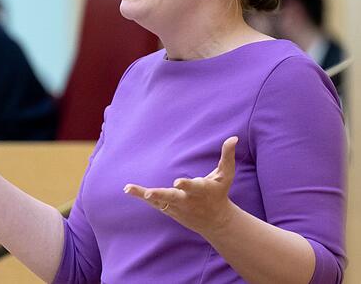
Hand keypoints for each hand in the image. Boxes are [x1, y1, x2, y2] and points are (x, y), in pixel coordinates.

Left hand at [124, 136, 238, 236]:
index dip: (186, 184)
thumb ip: (227, 156)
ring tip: (128, 188)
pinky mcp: (169, 209)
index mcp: (201, 190)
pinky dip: (141, 196)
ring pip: (159, 201)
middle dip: (161, 195)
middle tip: (149, 193)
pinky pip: (153, 203)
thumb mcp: (226, 175)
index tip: (178, 181)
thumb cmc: (219, 192)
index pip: (194, 187)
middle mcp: (188, 199)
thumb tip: (233, 138)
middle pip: (173, 197)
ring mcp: (177, 206)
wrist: (216, 221)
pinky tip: (127, 189)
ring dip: (144, 195)